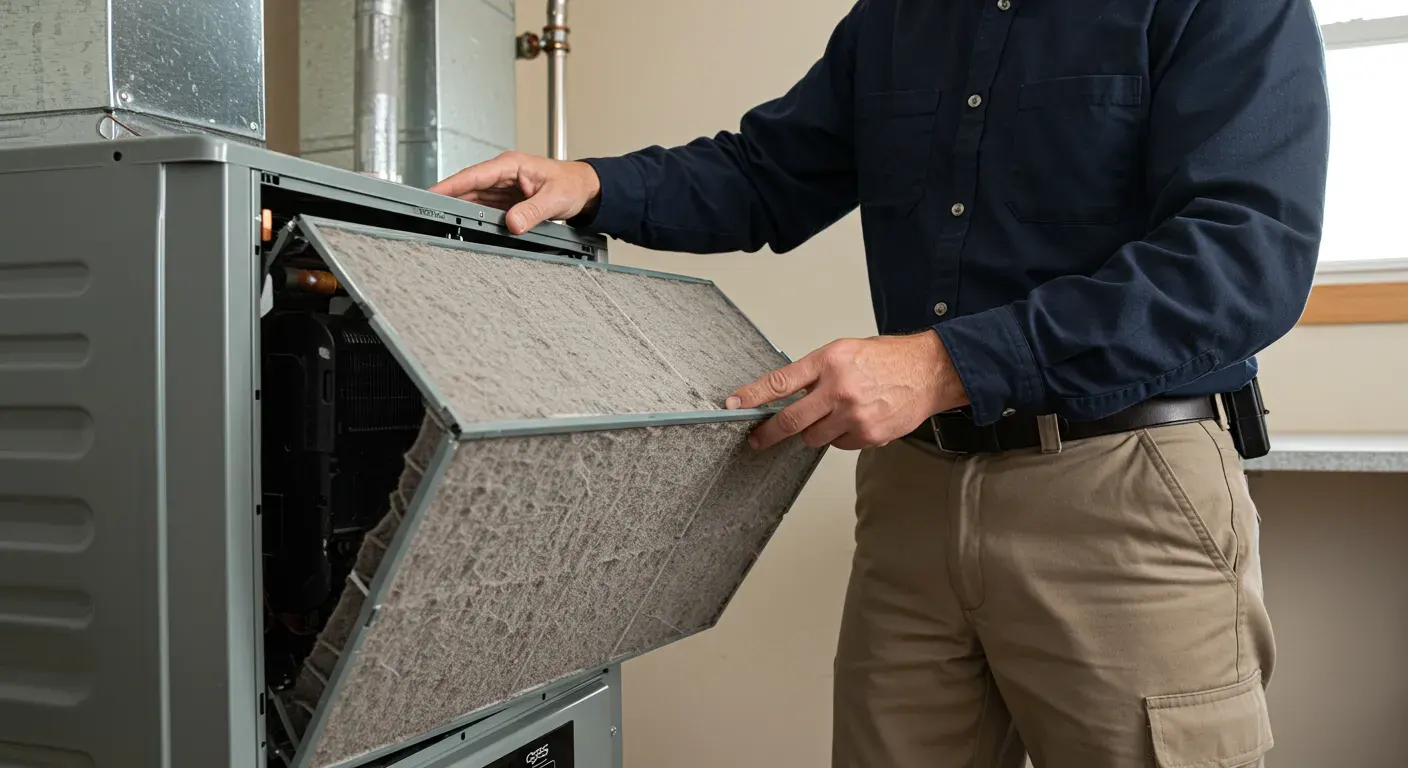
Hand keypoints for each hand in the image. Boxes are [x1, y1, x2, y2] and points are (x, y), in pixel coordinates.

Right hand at [430, 151, 601, 234]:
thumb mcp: (554, 199)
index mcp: (511, 165)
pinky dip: (477, 218)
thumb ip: (532, 211)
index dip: (451, 184)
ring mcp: (503, 188)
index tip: (433, 193)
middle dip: (450, 200)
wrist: (585, 189)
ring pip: (475, 199)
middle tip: (433, 214)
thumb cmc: (572, 184)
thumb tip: (512, 223)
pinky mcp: (506, 200)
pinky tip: (469, 226)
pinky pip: (485, 209)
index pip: (474, 174)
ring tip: (448, 223)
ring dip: (463, 211)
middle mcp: (503, 174)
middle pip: (469, 187)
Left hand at [727, 331, 967, 450]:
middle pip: (790, 420)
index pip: (781, 382)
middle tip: (757, 438)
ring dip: (815, 430)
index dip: (752, 396)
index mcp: (829, 361)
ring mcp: (853, 415)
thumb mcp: (844, 352)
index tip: (733, 405)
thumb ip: (815, 373)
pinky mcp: (867, 435)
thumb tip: (783, 395)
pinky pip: (838, 445)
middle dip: (768, 433)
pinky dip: (841, 436)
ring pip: (813, 437)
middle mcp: (839, 388)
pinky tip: (857, 419)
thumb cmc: (886, 360)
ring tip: (835, 413)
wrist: (928, 372)